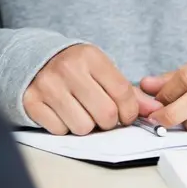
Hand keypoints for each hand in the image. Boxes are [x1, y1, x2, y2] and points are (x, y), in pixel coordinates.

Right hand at [24, 45, 162, 135]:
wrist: (32, 60)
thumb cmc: (75, 69)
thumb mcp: (101, 71)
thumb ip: (128, 92)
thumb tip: (154, 110)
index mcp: (90, 57)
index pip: (123, 93)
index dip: (130, 112)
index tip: (127, 116)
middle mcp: (68, 69)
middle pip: (105, 114)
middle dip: (109, 122)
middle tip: (103, 117)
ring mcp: (47, 86)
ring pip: (83, 127)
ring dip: (87, 126)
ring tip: (81, 113)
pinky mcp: (31, 102)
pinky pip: (60, 130)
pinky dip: (64, 127)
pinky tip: (63, 114)